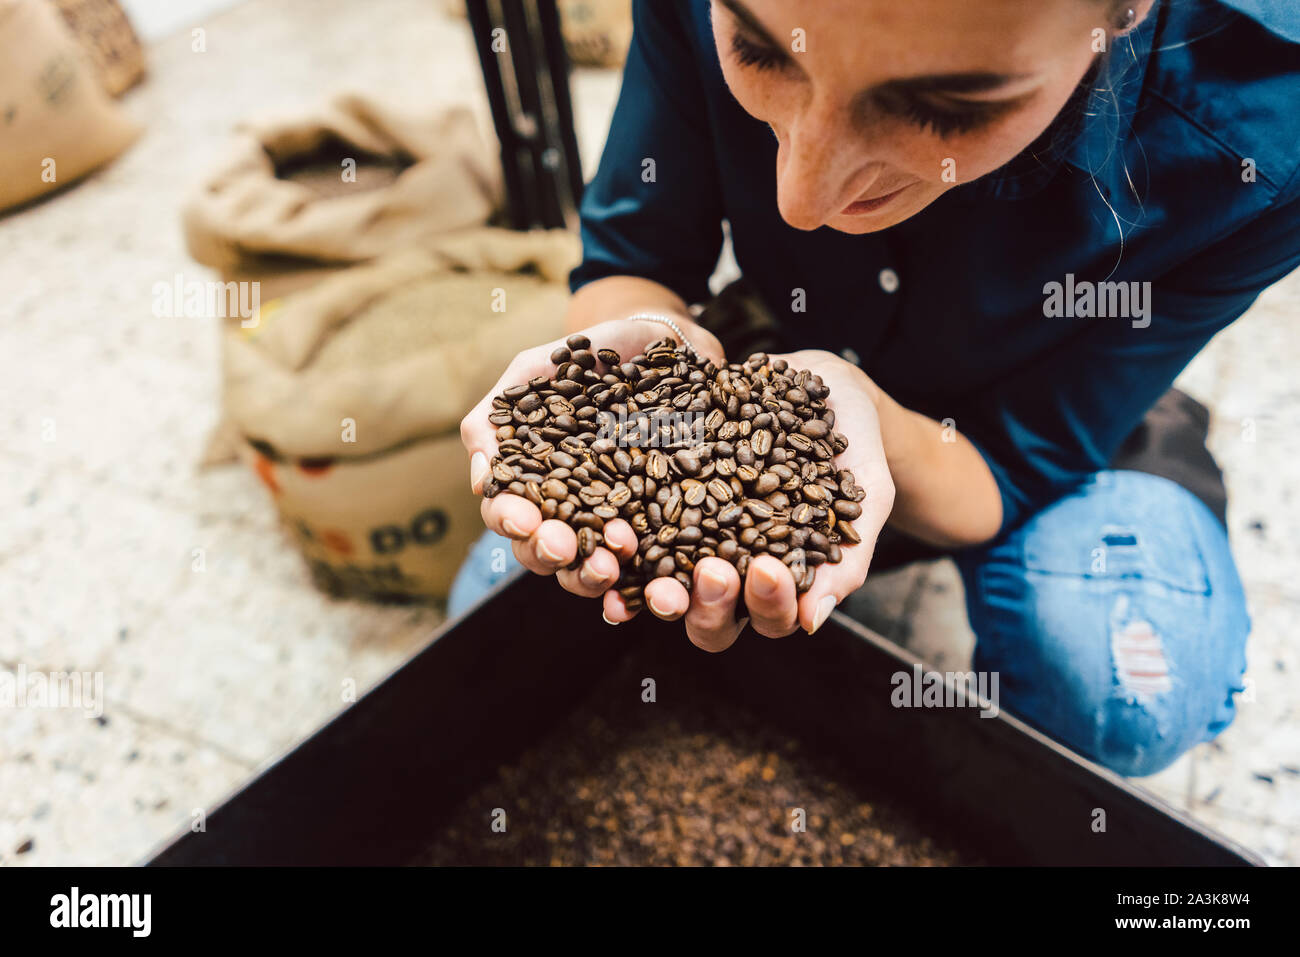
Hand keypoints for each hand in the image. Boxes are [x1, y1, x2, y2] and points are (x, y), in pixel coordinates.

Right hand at [460, 316, 725, 609]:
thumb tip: (481, 481)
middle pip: (545, 553)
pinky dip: (646, 581)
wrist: (669, 341)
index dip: (512, 521)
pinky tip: (651, 580)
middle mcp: (570, 511)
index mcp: (533, 480)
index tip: (525, 518)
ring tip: (613, 561)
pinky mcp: (665, 526)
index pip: (508, 515)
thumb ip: (497, 416)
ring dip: (592, 574)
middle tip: (566, 546)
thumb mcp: (535, 370)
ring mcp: (618, 521)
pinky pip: (651, 566)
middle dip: (550, 554)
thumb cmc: (594, 354)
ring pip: (591, 569)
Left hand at [603, 349, 894, 650]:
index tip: (767, 567)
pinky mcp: (655, 496)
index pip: (768, 619)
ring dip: (647, 581)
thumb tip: (811, 624)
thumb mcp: (866, 492)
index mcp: (778, 584)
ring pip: (660, 584)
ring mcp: (688, 539)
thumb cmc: (853, 444)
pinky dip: (613, 528)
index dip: (766, 605)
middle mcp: (728, 573)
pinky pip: (628, 523)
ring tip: (647, 558)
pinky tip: (604, 518)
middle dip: (706, 603)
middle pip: (706, 619)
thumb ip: (848, 556)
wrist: (820, 384)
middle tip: (710, 569)